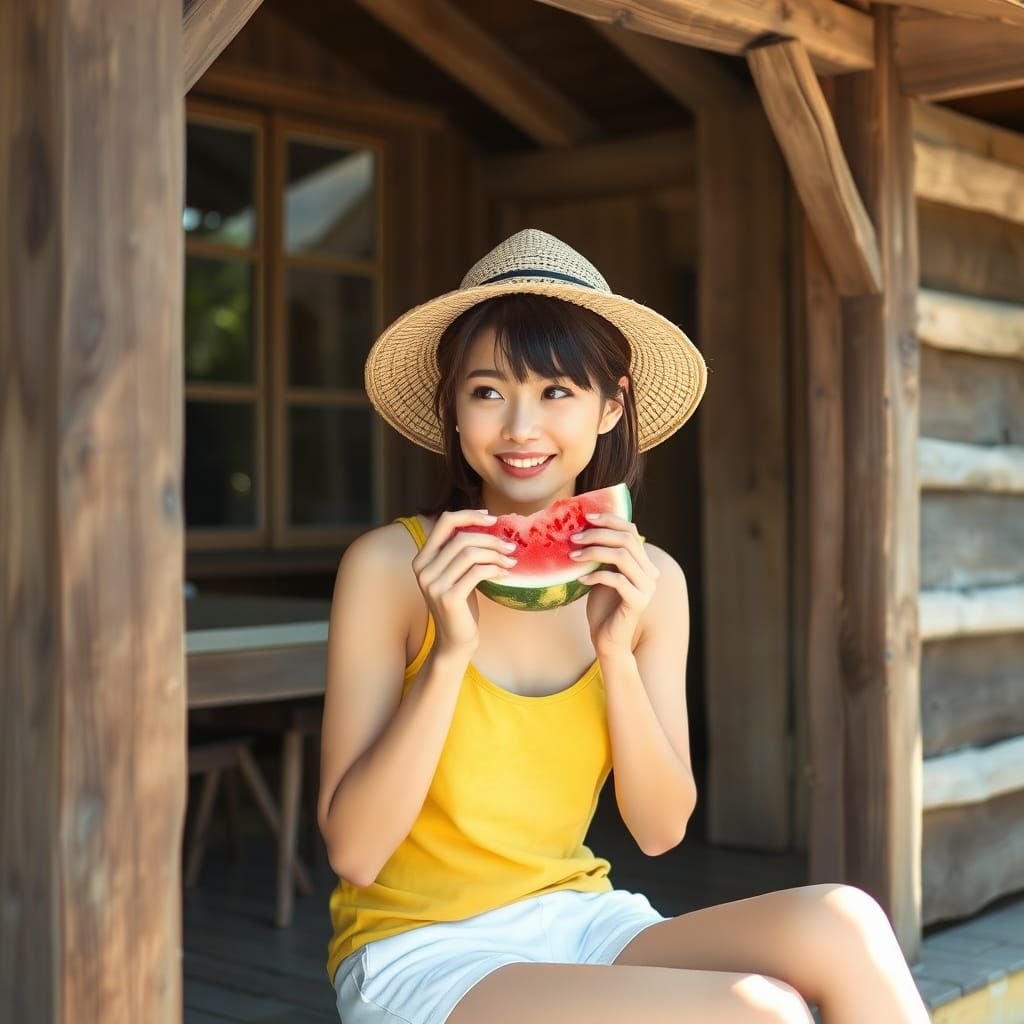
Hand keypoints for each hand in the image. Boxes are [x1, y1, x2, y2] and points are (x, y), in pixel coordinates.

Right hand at [411, 509, 517, 655]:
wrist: (455, 640)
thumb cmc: (461, 604)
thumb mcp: (456, 573)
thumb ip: (461, 551)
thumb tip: (488, 522)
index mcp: (422, 558)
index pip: (444, 521)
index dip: (469, 515)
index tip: (491, 518)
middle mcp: (423, 569)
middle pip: (461, 537)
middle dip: (490, 539)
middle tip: (510, 546)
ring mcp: (433, 584)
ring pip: (470, 553)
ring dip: (495, 554)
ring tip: (511, 560)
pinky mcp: (448, 598)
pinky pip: (477, 572)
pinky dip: (495, 569)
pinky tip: (505, 573)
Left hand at [570, 512, 658, 658]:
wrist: (607, 641)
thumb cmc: (602, 608)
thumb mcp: (601, 574)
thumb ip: (603, 555)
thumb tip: (585, 528)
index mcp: (643, 563)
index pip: (631, 530)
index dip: (610, 519)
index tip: (587, 516)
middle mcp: (650, 572)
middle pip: (626, 539)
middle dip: (598, 534)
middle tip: (574, 537)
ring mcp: (647, 587)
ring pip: (622, 556)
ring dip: (594, 552)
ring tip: (573, 556)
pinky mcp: (638, 601)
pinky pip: (616, 579)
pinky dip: (596, 575)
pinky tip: (581, 580)